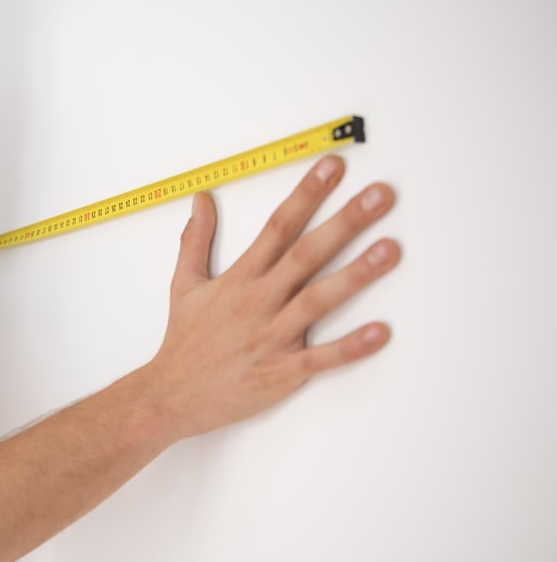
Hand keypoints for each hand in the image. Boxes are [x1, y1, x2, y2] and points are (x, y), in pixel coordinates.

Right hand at [147, 155, 399, 438]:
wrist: (171, 394)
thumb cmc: (184, 342)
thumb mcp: (183, 284)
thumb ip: (195, 239)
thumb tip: (201, 200)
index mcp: (240, 279)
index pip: (278, 226)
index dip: (307, 193)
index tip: (333, 167)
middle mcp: (259, 301)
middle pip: (306, 254)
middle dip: (345, 221)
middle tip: (381, 195)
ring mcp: (272, 336)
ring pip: (318, 300)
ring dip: (356, 275)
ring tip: (390, 250)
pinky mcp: (281, 371)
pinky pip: (321, 358)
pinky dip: (350, 347)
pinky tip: (380, 332)